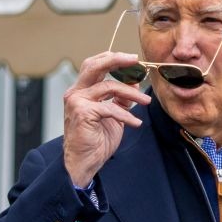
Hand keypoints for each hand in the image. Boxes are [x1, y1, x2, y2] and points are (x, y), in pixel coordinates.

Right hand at [62, 52, 151, 187]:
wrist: (84, 162)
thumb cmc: (96, 140)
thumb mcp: (113, 115)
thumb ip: (120, 99)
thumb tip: (134, 83)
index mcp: (81, 90)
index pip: (94, 65)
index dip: (113, 59)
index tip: (133, 60)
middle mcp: (76, 93)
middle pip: (94, 66)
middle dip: (117, 60)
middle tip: (136, 60)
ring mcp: (77, 102)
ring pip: (108, 86)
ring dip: (132, 94)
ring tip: (146, 101)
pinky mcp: (83, 113)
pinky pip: (111, 108)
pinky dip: (126, 115)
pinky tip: (135, 122)